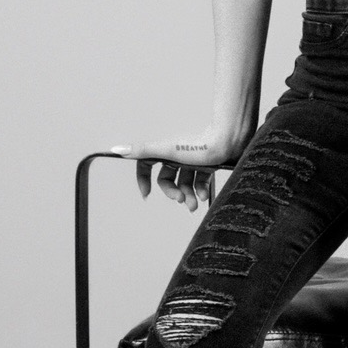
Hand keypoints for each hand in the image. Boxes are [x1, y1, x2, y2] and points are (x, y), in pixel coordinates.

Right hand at [109, 124, 244, 210]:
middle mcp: (178, 155)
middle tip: (181, 200)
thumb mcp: (168, 151)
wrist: (230, 142)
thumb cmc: (201, 145)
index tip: (146, 194)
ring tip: (195, 205)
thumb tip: (116, 149)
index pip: (147, 164)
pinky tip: (204, 197)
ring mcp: (194, 160)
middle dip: (173, 192)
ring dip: (188, 196)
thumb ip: (142, 151)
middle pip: (168, 178)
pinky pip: (200, 181)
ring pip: (185, 182)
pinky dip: (200, 191)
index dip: (143, 179)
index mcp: (166, 150)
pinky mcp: (209, 164)